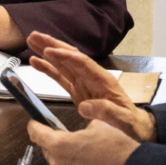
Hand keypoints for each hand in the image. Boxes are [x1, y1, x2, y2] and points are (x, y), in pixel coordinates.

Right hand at [26, 32, 153, 140]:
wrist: (135, 128)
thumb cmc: (130, 124)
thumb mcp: (123, 120)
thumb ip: (106, 112)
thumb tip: (85, 107)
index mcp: (103, 81)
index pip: (82, 63)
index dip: (65, 56)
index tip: (49, 51)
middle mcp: (91, 78)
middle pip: (70, 57)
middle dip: (53, 45)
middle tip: (34, 36)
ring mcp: (84, 83)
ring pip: (63, 64)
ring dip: (47, 52)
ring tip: (31, 42)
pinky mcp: (78, 91)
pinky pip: (61, 77)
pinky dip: (48, 69)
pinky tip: (36, 62)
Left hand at [27, 119, 139, 164]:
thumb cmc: (116, 148)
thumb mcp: (98, 125)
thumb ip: (80, 127)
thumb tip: (80, 131)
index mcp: (59, 144)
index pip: (35, 132)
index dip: (35, 125)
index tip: (35, 123)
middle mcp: (58, 162)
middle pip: (46, 149)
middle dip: (53, 142)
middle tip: (67, 137)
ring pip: (57, 162)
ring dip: (65, 156)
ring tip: (83, 151)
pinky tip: (88, 164)